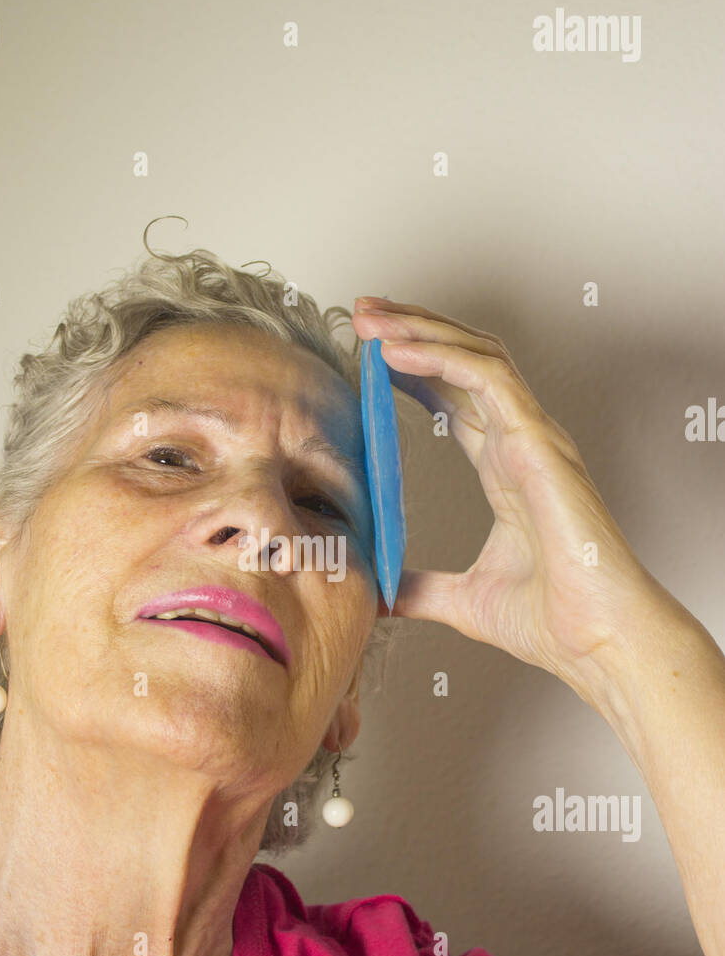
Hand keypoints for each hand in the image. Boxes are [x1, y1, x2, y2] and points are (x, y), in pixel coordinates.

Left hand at [351, 295, 673, 703]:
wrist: (594, 639)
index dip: (415, 369)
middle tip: (362, 316)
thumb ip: (420, 589)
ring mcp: (533, 437)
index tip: (369, 356)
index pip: (456, 398)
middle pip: (463, 363)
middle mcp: (521, 443)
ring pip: (476, 355)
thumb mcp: (463, 600)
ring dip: (420, 330)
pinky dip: (441, 356)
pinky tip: (397, 351)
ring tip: (371, 319)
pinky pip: (487, 378)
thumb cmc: (553, 621)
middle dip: (411, 331)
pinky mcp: (538, 442)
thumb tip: (380, 594)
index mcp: (507, 469)